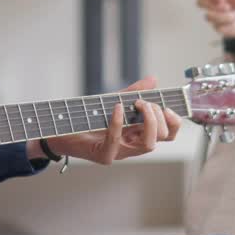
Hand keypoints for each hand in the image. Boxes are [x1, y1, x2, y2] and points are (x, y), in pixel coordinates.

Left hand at [39, 77, 180, 164]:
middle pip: (162, 137)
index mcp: (138, 133)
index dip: (175, 122)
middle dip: (159, 115)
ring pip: (148, 144)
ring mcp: (120, 152)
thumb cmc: (87, 118)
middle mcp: (133, 145)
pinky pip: (116, 142)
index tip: (167, 106)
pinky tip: (116, 108)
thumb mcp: (112, 100)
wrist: (60, 130)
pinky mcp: (104, 155)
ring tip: (137, 104)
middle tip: (143, 102)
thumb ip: (133, 92)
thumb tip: (153, 79)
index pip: (168, 133)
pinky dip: (119, 123)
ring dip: (148, 121)